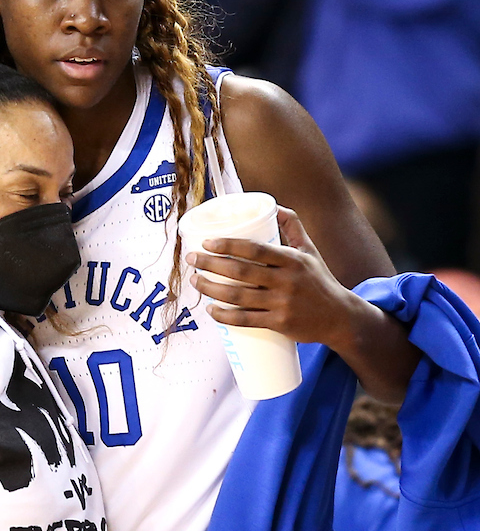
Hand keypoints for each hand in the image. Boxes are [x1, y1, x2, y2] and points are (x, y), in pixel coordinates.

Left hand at [188, 206, 353, 348]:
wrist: (340, 317)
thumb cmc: (320, 280)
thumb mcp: (310, 250)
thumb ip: (293, 226)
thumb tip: (273, 206)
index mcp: (292, 260)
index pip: (254, 249)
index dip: (227, 244)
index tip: (206, 242)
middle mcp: (287, 281)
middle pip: (240, 272)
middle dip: (210, 265)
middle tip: (191, 260)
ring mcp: (282, 304)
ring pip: (238, 297)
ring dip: (211, 289)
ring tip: (195, 282)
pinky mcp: (280, 324)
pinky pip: (246, 321)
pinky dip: (225, 316)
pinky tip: (211, 310)